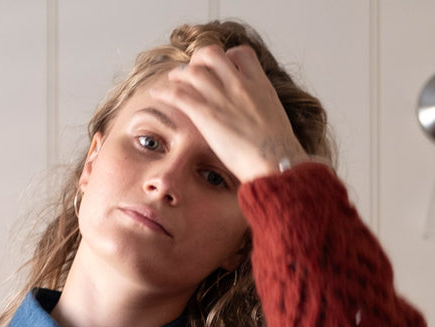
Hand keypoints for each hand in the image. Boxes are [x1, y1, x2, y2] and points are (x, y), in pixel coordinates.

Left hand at [148, 45, 308, 182]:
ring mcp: (223, 99)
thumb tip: (257, 124)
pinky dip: (165, 91)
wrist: (275, 164)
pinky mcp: (207, 115)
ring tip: (172, 80)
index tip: (222, 69)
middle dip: (199, 60)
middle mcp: (240, 86)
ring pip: (193, 71)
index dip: (228, 57)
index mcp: (260, 85)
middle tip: (192, 72)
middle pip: (212, 55)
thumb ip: (261, 113)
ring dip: (179, 73)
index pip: (241, 54)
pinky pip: (179, 94)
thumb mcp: (275, 122)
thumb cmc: (278, 154)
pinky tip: (156, 94)